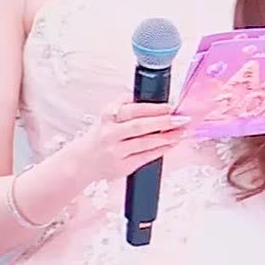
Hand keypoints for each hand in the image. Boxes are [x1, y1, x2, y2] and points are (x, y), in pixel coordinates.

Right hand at [74, 97, 189, 183]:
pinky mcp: (122, 166)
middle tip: (181, 118)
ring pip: (145, 143)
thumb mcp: (109, 114)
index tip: (170, 106)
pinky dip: (161, 150)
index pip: (133, 109)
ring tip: (181, 131)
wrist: (83, 161)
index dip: (154, 107)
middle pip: (139, 125)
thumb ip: (127, 103)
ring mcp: (116, 151)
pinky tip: (171, 144)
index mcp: (108, 115)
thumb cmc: (101, 135)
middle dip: (163, 122)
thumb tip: (154, 98)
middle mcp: (110, 133)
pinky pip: (146, 157)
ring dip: (166, 137)